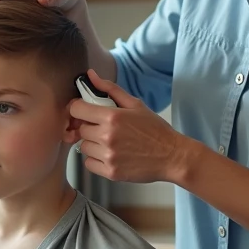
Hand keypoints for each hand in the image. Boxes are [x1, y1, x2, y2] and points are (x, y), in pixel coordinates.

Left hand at [70, 70, 192, 183]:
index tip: (86, 111)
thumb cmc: (155, 130)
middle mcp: (107, 136)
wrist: (172, 156)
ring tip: (111, 143)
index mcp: (112, 117)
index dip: (79, 109)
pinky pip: (89, 163)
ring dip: (93, 144)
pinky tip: (112, 155)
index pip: (76, 109)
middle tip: (106, 129)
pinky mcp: (110, 172)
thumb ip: (110, 89)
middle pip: (80, 129)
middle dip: (90, 127)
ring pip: (84, 147)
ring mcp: (108, 156)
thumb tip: (90, 75)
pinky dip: (97, 160)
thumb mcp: (135, 104)